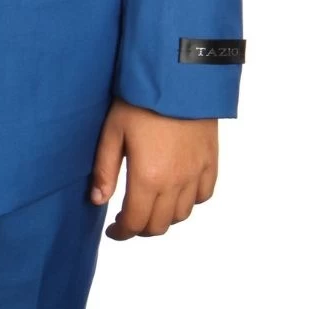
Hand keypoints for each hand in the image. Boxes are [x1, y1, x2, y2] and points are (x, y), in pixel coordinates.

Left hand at [90, 97, 217, 239]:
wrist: (178, 76)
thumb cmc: (141, 100)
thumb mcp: (113, 131)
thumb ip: (105, 169)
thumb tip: (98, 200)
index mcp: (148, 178)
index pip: (136, 222)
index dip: (122, 232)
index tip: (113, 231)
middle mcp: (176, 182)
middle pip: (160, 224)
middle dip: (141, 228)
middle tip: (129, 220)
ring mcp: (196, 173)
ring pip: (183, 214)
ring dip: (164, 216)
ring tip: (150, 205)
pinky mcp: (210, 160)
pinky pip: (204, 194)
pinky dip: (190, 201)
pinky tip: (177, 191)